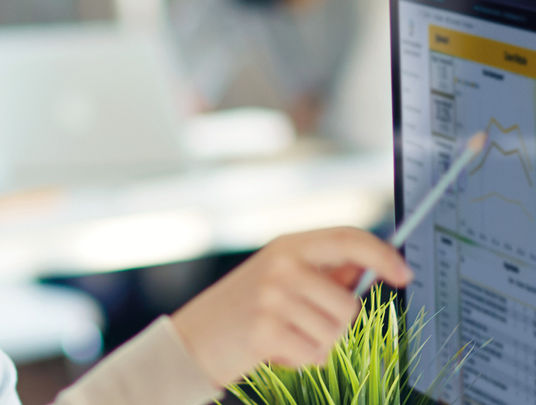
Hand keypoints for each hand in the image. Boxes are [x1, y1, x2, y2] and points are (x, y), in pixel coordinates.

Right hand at [169, 227, 411, 388]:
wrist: (192, 339)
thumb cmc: (241, 310)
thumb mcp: (279, 278)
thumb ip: (323, 270)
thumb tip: (369, 265)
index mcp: (287, 245)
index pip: (347, 237)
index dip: (382, 254)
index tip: (404, 273)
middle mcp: (281, 265)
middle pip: (349, 304)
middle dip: (335, 326)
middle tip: (302, 327)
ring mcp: (272, 296)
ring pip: (335, 333)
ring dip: (317, 346)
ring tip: (284, 337)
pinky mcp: (266, 329)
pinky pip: (315, 355)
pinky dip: (301, 361)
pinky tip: (274, 350)